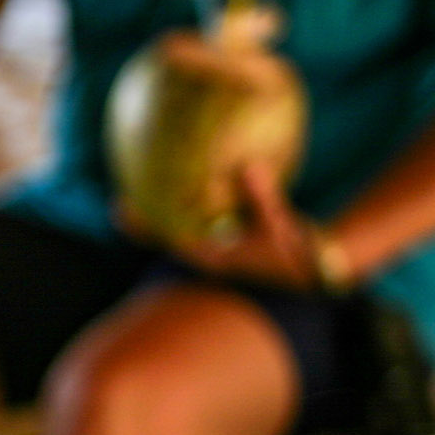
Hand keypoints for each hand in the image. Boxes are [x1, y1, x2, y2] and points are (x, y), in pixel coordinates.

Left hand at [125, 161, 321, 289]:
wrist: (317, 267)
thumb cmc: (298, 250)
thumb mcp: (282, 224)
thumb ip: (263, 198)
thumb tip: (248, 166)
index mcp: (214, 256)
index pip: (169, 239)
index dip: (144, 225)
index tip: (119, 208)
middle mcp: (211, 254)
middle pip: (169, 235)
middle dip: (145, 222)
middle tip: (118, 203)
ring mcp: (221, 249)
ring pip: (186, 230)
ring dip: (165, 214)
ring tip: (141, 190)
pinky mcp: (233, 241)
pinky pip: (207, 221)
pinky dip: (194, 205)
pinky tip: (189, 180)